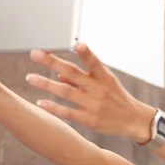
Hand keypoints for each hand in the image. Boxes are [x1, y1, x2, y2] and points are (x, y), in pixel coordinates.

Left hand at [26, 43, 156, 141]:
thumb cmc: (117, 98)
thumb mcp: (106, 83)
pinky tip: (40, 102)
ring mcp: (94, 104)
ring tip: (30, 78)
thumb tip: (58, 74)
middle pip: (73, 73)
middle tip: (35, 54)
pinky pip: (68, 112)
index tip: (77, 44)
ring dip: (46, 84)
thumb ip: (83, 78)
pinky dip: (53, 107)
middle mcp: (99, 89)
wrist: (134, 120)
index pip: (94, 62)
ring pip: (66, 92)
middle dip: (53, 62)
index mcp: (105, 77)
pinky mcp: (90, 120)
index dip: (86, 53)